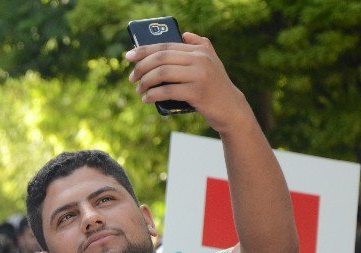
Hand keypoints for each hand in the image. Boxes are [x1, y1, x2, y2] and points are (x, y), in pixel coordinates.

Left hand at [126, 32, 252, 134]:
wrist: (231, 108)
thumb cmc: (216, 86)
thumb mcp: (211, 61)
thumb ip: (200, 45)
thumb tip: (184, 34)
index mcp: (199, 50)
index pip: (166, 46)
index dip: (144, 50)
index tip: (129, 56)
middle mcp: (200, 59)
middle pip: (161, 58)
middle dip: (141, 67)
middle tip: (132, 78)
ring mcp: (199, 75)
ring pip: (162, 73)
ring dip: (145, 82)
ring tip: (139, 90)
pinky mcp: (197, 92)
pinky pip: (168, 91)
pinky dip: (153, 95)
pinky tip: (147, 99)